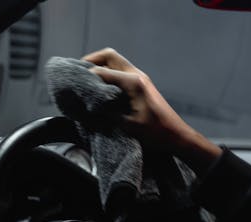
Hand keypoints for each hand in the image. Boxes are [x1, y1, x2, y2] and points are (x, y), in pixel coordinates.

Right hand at [83, 48, 221, 172]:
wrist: (177, 136)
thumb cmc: (156, 133)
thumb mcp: (128, 126)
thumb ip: (106, 113)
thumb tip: (88, 106)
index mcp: (133, 82)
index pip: (102, 71)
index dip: (85, 76)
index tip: (73, 85)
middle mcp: (137, 75)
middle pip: (109, 56)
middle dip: (91, 61)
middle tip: (77, 73)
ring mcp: (140, 78)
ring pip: (115, 61)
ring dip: (100, 66)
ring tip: (86, 80)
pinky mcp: (142, 84)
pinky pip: (121, 71)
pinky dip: (108, 73)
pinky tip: (100, 88)